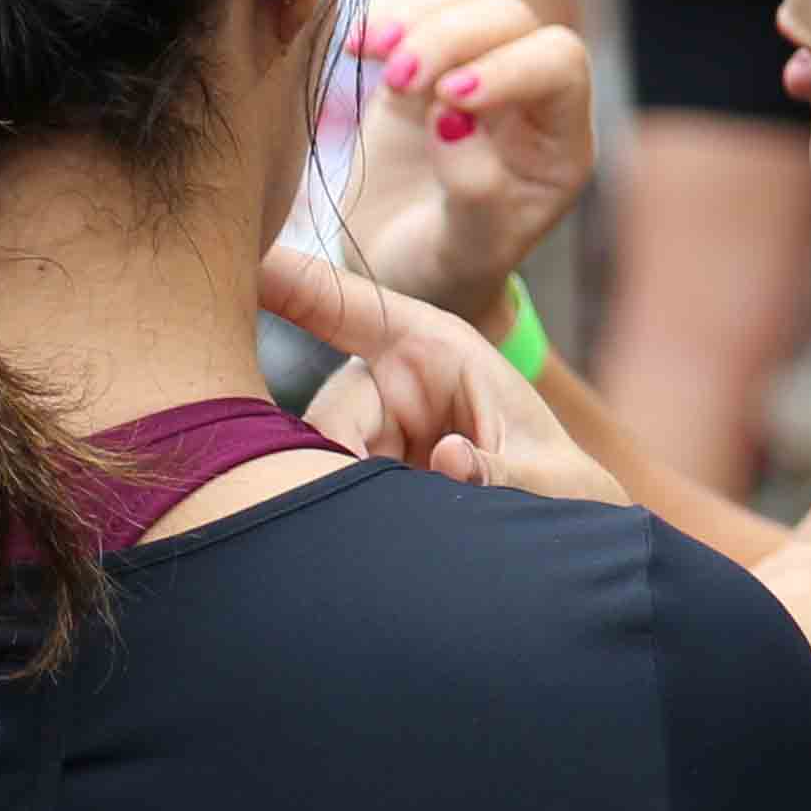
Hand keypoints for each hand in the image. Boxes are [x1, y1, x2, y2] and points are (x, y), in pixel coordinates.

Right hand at [259, 241, 626, 509]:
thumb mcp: (551, 480)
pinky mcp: (363, 475)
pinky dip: (346, 522)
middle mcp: (391, 383)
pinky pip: (329, 493)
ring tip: (404, 539)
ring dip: (347, 502)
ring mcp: (372, 431)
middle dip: (338, 464)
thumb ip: (503, 472)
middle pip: (329, 411)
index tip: (244, 264)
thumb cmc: (564, 490)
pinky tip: (381, 547)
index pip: (349, 307)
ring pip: (320, 461)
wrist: (566, 540)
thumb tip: (449, 460)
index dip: (294, 284)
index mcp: (436, 350)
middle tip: (380, 506)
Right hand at [332, 0, 594, 320]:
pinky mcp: (429, 58)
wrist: (399, 270)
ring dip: (419, 12)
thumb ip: (473, 192)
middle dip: (452, 35)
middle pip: (511, 16)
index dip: (510, 66)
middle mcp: (529, 94)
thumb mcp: (463, 254)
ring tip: (371, 54)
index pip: (560, 64)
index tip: (449, 98)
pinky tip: (357, 46)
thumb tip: (452, 120)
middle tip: (396, 81)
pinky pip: (422, 0)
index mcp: (560, 143)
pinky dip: (389, 10)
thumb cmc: (444, 273)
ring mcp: (479, 66)